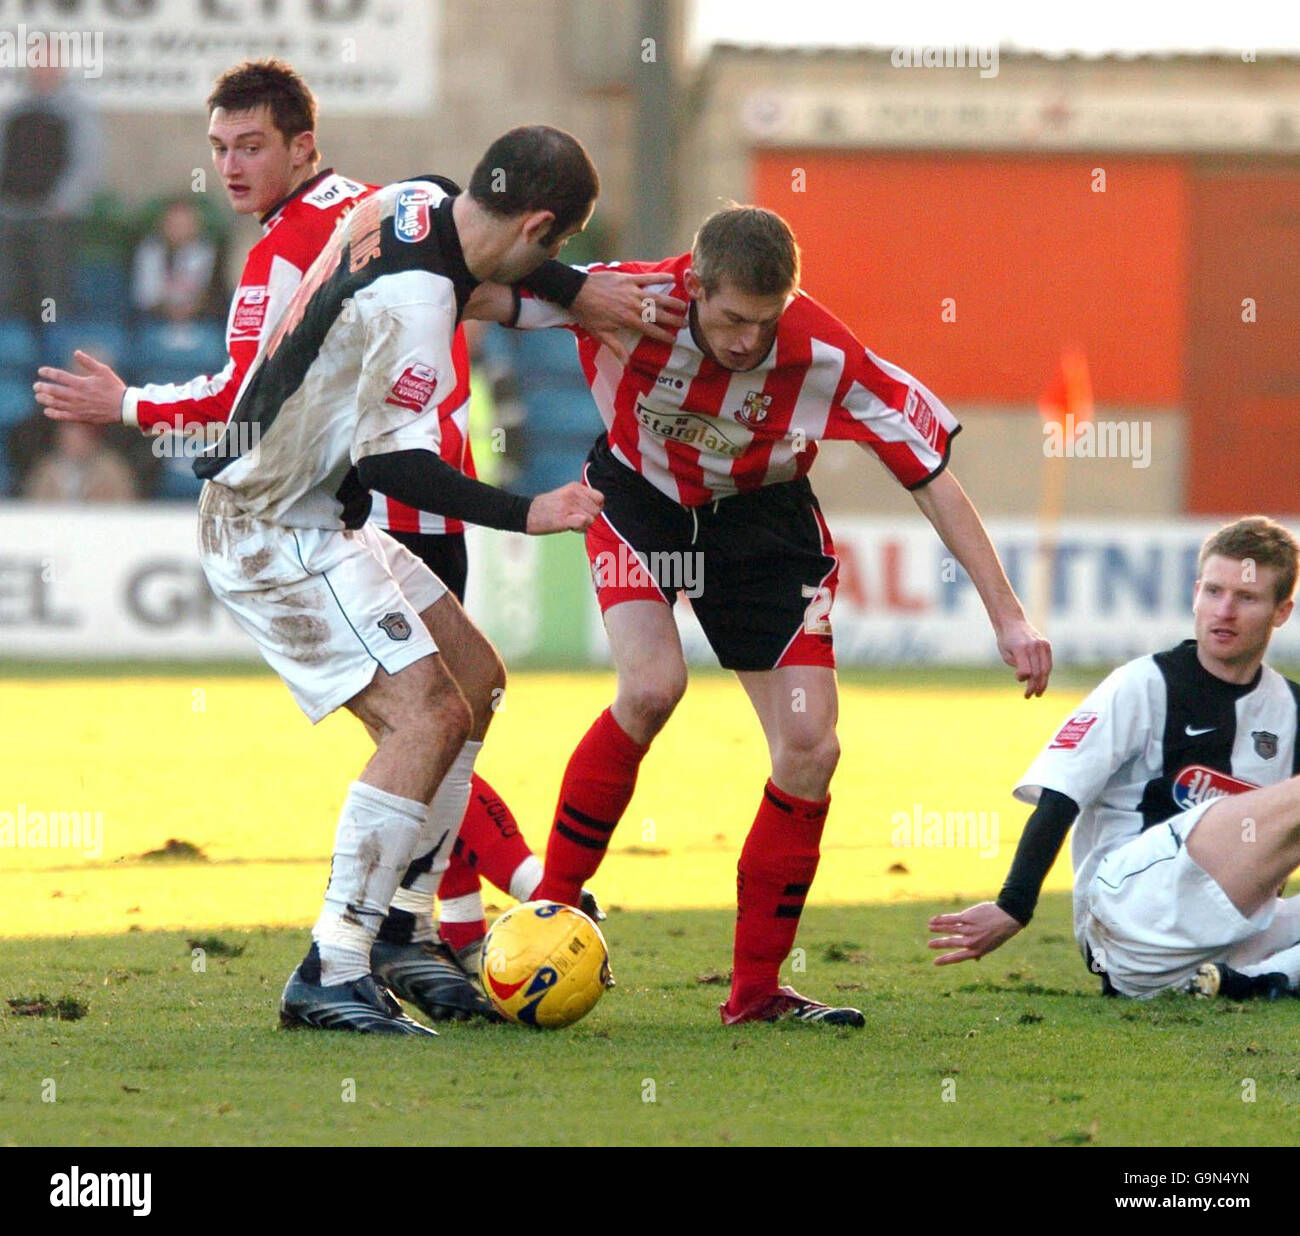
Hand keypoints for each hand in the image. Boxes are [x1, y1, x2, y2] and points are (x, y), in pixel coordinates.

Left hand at [34, 350, 126, 424]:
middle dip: (42, 387)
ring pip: (55, 403)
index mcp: (81, 383)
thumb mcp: (103, 371)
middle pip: (53, 390)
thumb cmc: (114, 388)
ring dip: (44, 400)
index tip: (41, 371)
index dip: (48, 372)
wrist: (123, 407)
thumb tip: (76, 352)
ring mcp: (77, 407)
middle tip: (36, 386)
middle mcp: (76, 395)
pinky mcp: (80, 417)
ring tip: (39, 397)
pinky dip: (53, 414)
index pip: (58, 376)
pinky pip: (62, 416)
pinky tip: (47, 411)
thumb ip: (88, 362)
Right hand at [525, 482, 603, 533]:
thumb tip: (598, 507)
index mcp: (575, 487)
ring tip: (570, 523)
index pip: (600, 497)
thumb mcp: (565, 495)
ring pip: (592, 518)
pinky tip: (570, 527)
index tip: (584, 512)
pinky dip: (580, 528)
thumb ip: (581, 498)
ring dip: (584, 525)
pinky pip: (584, 522)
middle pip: (597, 510)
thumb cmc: (546, 508)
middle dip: (589, 518)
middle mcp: (573, 494)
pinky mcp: (564, 517)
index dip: (595, 508)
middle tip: (574, 519)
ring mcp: (569, 505)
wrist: (526, 513)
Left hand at [572, 271, 686, 363]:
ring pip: (657, 297)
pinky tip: (672, 278)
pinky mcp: (629, 279)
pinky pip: (648, 278)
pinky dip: (660, 277)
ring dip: (672, 301)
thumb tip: (627, 364)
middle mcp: (634, 306)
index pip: (651, 330)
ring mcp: (633, 291)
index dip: (664, 336)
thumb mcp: (601, 334)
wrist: (577, 292)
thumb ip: (616, 348)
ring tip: (684, 305)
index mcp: (629, 320)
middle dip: (674, 320)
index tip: (674, 340)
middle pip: (659, 314)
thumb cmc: (588, 315)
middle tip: (686, 323)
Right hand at [928, 901, 1022, 965]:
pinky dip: (941, 919)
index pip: (957, 957)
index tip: (935, 962)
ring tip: (930, 927)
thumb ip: (980, 952)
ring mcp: (968, 928)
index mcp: (977, 951)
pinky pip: (951, 919)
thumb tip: (975, 960)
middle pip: (951, 943)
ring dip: (938, 928)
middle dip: (939, 944)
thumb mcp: (991, 946)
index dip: (945, 960)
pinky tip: (934, 920)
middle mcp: (971, 941)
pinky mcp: (967, 917)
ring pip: (949, 929)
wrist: (1007, 917)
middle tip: (929, 945)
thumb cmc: (999, 933)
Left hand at [995, 615, 1051, 698]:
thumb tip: (1028, 677)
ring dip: (1042, 683)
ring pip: (1046, 669)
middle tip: (1030, 696)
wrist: (1012, 622)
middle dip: (1034, 686)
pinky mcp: (1047, 645)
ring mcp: (1042, 645)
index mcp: (1021, 648)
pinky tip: (1041, 682)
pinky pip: (1048, 663)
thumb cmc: (1006, 640)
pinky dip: (1045, 673)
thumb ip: (1017, 665)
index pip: (1026, 670)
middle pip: (1037, 672)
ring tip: (1038, 693)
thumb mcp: (1005, 654)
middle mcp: (1034, 646)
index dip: (1022, 678)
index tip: (1018, 679)